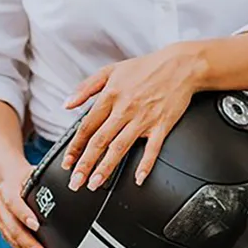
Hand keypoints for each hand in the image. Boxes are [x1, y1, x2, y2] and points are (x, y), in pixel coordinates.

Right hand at [0, 163, 52, 247]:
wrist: (7, 179)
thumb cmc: (24, 177)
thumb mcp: (35, 173)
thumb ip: (49, 179)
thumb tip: (74, 182)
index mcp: (8, 190)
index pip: (14, 203)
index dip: (24, 215)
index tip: (36, 225)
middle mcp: (2, 207)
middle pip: (14, 229)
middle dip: (30, 244)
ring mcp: (1, 220)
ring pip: (14, 241)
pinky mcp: (4, 230)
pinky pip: (15, 245)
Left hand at [62, 42, 202, 190]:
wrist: (182, 64)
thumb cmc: (146, 68)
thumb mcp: (110, 71)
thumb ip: (85, 88)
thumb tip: (66, 104)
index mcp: (110, 97)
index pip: (86, 127)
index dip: (74, 147)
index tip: (67, 163)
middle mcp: (124, 109)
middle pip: (99, 141)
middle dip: (84, 164)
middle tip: (75, 182)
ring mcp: (143, 119)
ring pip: (120, 147)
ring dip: (106, 168)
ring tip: (95, 183)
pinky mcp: (162, 125)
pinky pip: (153, 148)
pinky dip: (146, 164)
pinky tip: (138, 178)